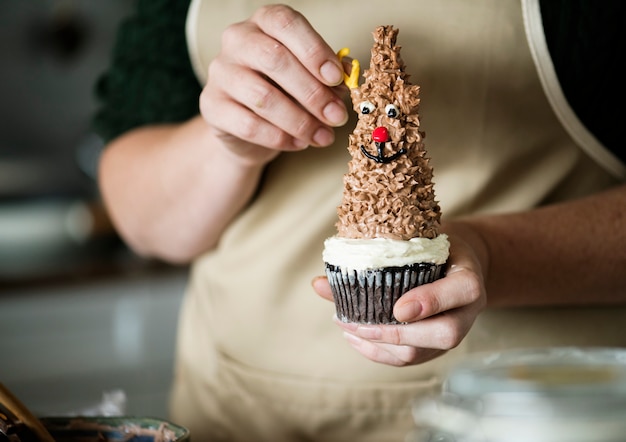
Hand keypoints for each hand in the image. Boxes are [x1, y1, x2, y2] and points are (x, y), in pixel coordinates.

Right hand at [200, 4, 348, 165]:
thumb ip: (328, 75)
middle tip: (336, 117)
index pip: (285, 23)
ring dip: (300, 121)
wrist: (246, 126)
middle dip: (312, 92)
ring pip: (262, 96)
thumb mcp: (309, 77)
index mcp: (264, 22)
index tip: (337, 78)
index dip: (313, 50)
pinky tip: (298, 144)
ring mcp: (220, 72)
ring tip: (322, 137)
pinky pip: (248, 124)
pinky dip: (279, 138)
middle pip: (274, 60)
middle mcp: (237, 40)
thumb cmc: (284, 91)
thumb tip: (349, 80)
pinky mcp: (211, 105)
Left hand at [312, 234, 486, 365]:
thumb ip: (375, 259)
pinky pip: (408, 360)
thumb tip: (317, 284)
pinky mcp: (434, 348)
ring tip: (346, 328)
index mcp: (469, 278)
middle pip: (444, 334)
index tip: (398, 308)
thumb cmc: (429, 246)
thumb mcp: (413, 242)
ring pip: (421, 353)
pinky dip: (377, 352)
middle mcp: (466, 312)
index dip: (431, 302)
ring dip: (379, 344)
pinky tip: (354, 338)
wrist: (454, 261)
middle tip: (356, 324)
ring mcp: (452, 333)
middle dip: (396, 334)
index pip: (462, 290)